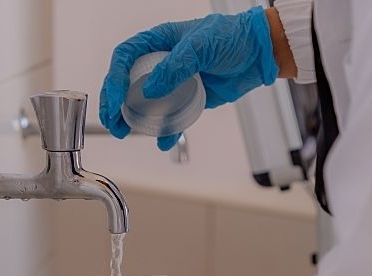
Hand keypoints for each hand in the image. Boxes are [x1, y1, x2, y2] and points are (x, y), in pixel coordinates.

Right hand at [100, 6, 278, 150]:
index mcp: (159, 42)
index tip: (115, 98)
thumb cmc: (232, 37)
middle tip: (112, 122)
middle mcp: (162, 62)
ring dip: (133, 119)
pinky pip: (172, 117)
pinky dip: (166, 131)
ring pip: (146, 103)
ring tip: (124, 132)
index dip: (115, 77)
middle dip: (115, 103)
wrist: (259, 54)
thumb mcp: (202, 45)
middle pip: (128, 82)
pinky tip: (162, 142)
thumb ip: (176, 65)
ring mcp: (174, 83)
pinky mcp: (188, 100)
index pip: (126, 57)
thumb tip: (151, 89)